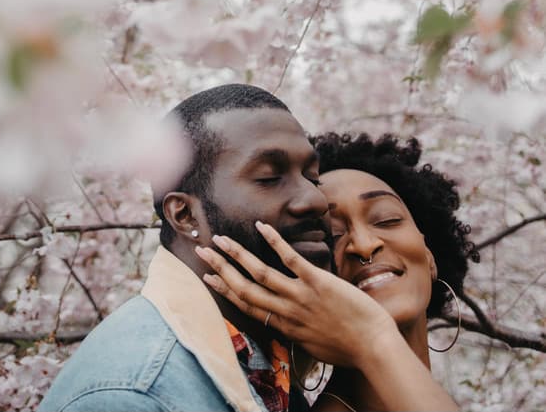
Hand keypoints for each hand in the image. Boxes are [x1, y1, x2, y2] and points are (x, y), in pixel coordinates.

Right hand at [194, 221, 397, 367]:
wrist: (373, 348)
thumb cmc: (348, 349)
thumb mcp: (313, 344)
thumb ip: (297, 330)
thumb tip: (289, 323)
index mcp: (282, 325)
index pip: (245, 305)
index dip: (224, 290)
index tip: (208, 277)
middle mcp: (285, 311)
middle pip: (243, 288)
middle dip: (220, 268)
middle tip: (202, 251)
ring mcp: (300, 296)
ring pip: (260, 274)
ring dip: (237, 255)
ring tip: (221, 239)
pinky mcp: (318, 283)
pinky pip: (292, 260)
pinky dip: (276, 242)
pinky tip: (263, 226)